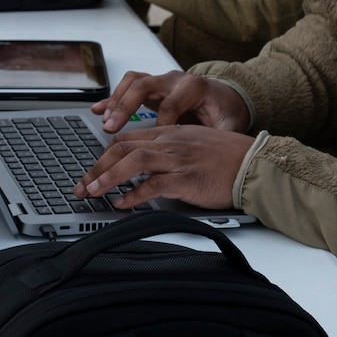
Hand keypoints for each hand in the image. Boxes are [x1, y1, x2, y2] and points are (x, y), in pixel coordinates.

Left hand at [73, 123, 254, 208]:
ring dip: (107, 178)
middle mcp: (169, 142)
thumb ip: (169, 150)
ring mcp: (178, 159)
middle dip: (96, 167)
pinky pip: (153, 185)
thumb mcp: (193, 144)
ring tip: (93, 192)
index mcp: (169, 132)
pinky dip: (134, 195)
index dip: (104, 154)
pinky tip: (122, 203)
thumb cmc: (228, 158)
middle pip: (122, 148)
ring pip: (132, 162)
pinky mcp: (187, 179)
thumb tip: (146, 166)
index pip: (127, 139)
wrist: (255, 164)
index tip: (92, 170)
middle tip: (82, 185)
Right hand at [91, 70, 249, 133]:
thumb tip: (215, 153)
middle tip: (112, 126)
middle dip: (126, 106)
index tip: (151, 144)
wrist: (226, 97)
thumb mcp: (230, 125)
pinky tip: (98, 110)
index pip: (170, 104)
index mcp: (193, 88)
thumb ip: (221, 136)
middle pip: (144, 86)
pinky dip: (112, 99)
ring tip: (105, 121)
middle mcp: (174, 80)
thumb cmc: (226, 111)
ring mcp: (161, 81)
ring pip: (132, 82)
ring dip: (116, 101)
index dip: (159, 124)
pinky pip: (127, 87)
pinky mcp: (152, 87)